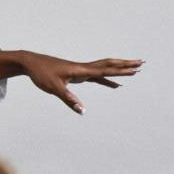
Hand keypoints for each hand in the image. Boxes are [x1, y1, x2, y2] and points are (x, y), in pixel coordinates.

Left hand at [0, 50, 142, 113]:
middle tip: (141, 63)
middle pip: (108, 65)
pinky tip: (113, 84)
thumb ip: (69, 99)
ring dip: (118, 70)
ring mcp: (80, 70)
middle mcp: (82, 68)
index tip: (135, 69)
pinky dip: (106, 79)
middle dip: (125, 65)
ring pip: (103, 69)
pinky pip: (95, 76)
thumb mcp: (54, 88)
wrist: (31, 63)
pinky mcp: (75, 74)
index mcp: (79, 70)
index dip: (120, 70)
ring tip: (133, 71)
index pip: (104, 70)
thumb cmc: (41, 74)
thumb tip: (82, 110)